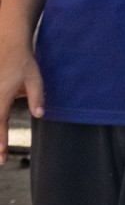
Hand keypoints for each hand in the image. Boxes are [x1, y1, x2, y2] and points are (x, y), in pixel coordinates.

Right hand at [0, 48, 42, 164]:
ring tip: (0, 150)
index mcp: (1, 96)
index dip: (0, 140)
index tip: (2, 154)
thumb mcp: (35, 79)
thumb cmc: (24, 62)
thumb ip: (37, 97)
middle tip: (0, 160)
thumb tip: (39, 115)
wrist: (9, 45)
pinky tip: (0, 126)